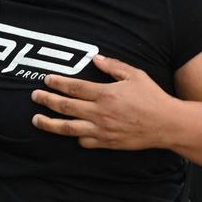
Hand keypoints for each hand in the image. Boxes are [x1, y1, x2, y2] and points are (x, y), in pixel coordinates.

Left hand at [30, 54, 172, 148]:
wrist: (167, 124)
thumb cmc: (152, 97)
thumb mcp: (135, 75)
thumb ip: (113, 66)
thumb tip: (95, 58)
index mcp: (105, 94)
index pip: (74, 87)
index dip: (57, 83)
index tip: (46, 79)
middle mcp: (100, 113)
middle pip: (65, 107)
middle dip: (46, 100)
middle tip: (35, 96)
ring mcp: (102, 130)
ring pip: (68, 128)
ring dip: (49, 124)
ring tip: (36, 120)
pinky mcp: (107, 143)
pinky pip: (84, 142)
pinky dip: (75, 137)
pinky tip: (69, 132)